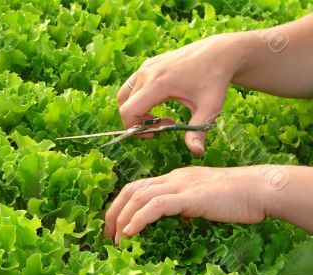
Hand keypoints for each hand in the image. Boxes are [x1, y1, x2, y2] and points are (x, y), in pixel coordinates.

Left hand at [104, 166, 266, 243]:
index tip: (115, 224)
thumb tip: (179, 216)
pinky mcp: (190, 196)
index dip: (121, 204)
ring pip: (140, 196)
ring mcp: (180, 185)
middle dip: (114, 211)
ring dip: (122, 218)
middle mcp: (172, 178)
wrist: (257, 188)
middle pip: (132, 189)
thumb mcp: (203, 198)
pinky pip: (157, 205)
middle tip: (108, 233)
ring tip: (116, 238)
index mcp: (174, 178)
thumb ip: (187, 204)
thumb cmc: (234, 196)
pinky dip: (139, 218)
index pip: (138, 187)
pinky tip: (131, 232)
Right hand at [118, 34, 241, 154]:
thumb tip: (196, 152)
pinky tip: (160, 103)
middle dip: (137, 122)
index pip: (129, 111)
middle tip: (161, 127)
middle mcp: (147, 73)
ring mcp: (146, 67)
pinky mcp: (148, 65)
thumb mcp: (209, 107)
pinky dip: (139, 100)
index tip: (154, 134)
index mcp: (158, 83)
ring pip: (125, 95)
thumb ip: (198, 131)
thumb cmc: (215, 79)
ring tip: (158, 117)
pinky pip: (132, 86)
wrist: (219, 53)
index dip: (134, 128)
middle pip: (125, 104)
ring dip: (135, 110)